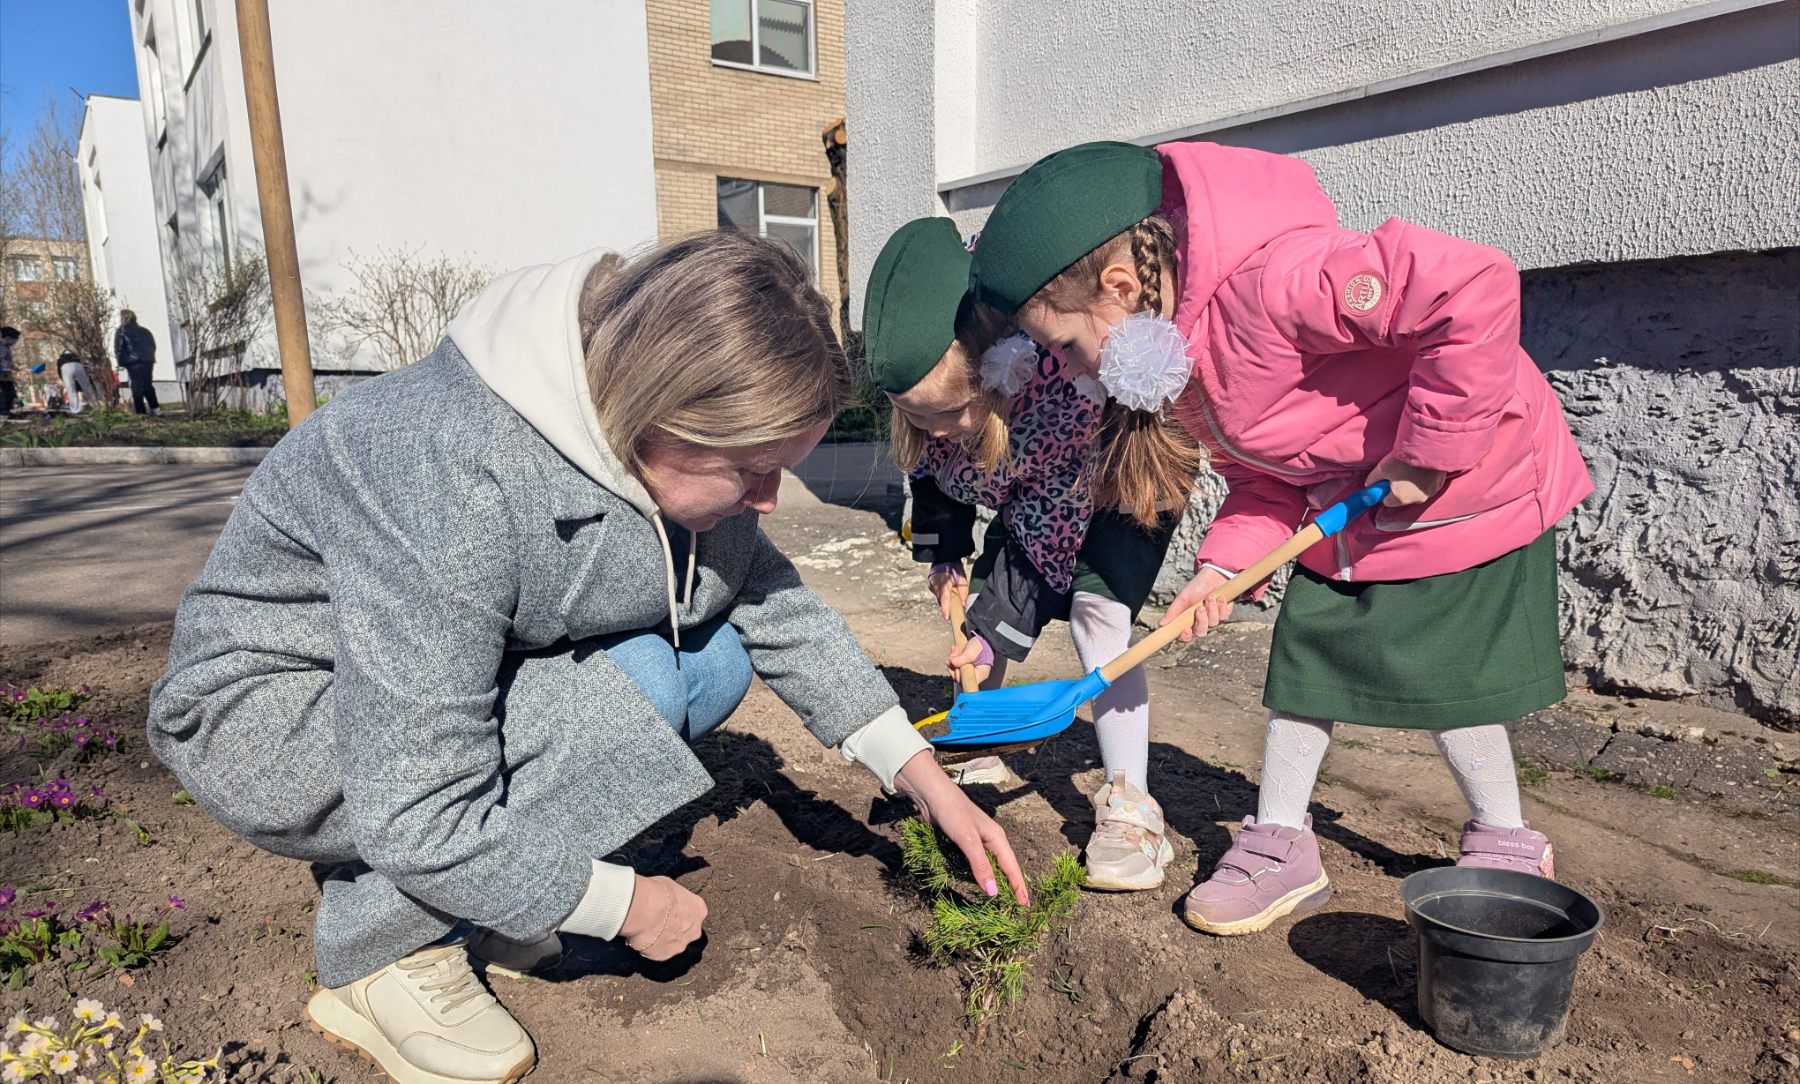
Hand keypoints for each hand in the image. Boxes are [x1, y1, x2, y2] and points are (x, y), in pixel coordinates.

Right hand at [618, 874, 706, 960]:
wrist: (643, 910)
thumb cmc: (656, 892)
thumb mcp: (670, 886)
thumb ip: (675, 898)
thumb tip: (669, 899)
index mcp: (699, 910)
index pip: (695, 913)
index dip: (682, 911)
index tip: (670, 910)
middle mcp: (694, 930)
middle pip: (687, 931)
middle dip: (676, 929)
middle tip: (660, 922)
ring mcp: (680, 945)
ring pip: (674, 944)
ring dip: (664, 940)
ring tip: (648, 932)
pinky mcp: (664, 956)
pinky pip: (658, 953)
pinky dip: (651, 948)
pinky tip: (643, 939)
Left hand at [893, 750, 1029, 905]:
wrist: (932, 796)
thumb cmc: (953, 814)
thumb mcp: (968, 841)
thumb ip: (981, 866)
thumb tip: (994, 893)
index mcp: (997, 839)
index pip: (1012, 868)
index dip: (1019, 887)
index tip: (1025, 906)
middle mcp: (990, 841)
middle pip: (1004, 868)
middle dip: (1012, 887)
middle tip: (1017, 908)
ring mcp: (977, 842)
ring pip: (991, 866)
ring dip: (996, 882)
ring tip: (1002, 900)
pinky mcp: (964, 843)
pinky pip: (976, 864)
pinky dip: (981, 875)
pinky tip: (980, 883)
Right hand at [927, 563, 966, 619]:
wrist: (944, 557)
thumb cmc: (954, 567)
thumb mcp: (962, 578)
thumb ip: (963, 592)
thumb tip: (963, 605)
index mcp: (943, 582)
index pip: (944, 597)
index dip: (945, 608)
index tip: (946, 617)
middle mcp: (934, 584)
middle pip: (941, 600)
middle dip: (948, 606)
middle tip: (955, 611)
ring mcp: (931, 585)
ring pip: (939, 598)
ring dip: (946, 600)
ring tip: (952, 595)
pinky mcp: (930, 585)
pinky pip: (938, 594)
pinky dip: (943, 596)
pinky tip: (948, 592)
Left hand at [947, 633, 991, 685]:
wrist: (983, 639)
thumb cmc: (980, 647)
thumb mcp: (972, 652)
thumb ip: (962, 658)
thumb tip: (950, 663)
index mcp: (979, 675)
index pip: (966, 682)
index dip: (957, 675)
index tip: (955, 664)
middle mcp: (973, 676)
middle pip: (958, 676)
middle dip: (953, 663)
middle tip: (954, 651)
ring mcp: (968, 672)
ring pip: (955, 670)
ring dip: (952, 658)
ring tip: (955, 648)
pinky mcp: (963, 667)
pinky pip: (954, 665)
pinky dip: (953, 657)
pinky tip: (955, 649)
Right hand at [1159, 566, 1232, 643]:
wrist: (1213, 575)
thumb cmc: (1196, 586)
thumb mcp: (1182, 598)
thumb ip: (1173, 611)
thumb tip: (1161, 624)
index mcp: (1187, 621)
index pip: (1185, 636)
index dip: (1186, 637)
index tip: (1186, 630)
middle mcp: (1200, 622)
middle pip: (1200, 633)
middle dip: (1201, 621)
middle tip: (1200, 608)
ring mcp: (1213, 619)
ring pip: (1213, 624)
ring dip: (1211, 610)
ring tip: (1209, 597)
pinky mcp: (1224, 614)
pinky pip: (1224, 617)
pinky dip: (1220, 606)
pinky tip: (1219, 597)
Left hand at [1366, 455, 1444, 506]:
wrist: (1428, 448)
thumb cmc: (1402, 460)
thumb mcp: (1382, 468)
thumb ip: (1373, 479)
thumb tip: (1369, 485)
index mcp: (1400, 499)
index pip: (1387, 501)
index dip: (1385, 490)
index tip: (1386, 480)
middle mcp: (1416, 500)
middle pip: (1403, 498)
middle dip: (1399, 488)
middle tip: (1399, 472)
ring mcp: (1429, 493)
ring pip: (1416, 492)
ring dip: (1413, 485)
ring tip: (1412, 469)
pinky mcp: (1439, 485)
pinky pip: (1427, 486)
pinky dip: (1424, 480)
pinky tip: (1423, 469)